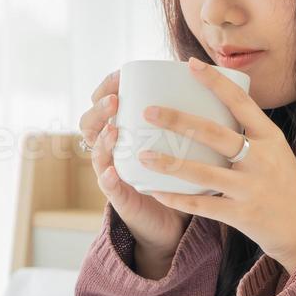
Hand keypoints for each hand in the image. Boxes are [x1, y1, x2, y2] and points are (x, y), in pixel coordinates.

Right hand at [77, 69, 187, 264]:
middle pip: (90, 125)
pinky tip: (113, 172)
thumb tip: (205, 76)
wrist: (171, 220)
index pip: (103, 104)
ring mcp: (113, 175)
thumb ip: (183, 116)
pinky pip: (110, 188)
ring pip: (98, 154)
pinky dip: (109, 179)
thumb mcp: (175, 142)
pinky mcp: (120, 199)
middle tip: (114, 100)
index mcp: (123, 134)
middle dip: (99, 110)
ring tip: (113, 130)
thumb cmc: (175, 175)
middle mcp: (112, 152)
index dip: (106, 88)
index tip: (119, 75)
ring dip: (103, 140)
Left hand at [137, 57, 295, 275]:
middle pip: (214, 134)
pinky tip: (156, 192)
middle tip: (150, 112)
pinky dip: (177, 199)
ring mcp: (250, 188)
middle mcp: (261, 159)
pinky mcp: (241, 214)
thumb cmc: (286, 186)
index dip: (215, 82)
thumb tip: (210, 112)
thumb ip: (249, 135)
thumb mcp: (277, 152)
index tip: (191, 64)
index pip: (241, 102)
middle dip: (179, 121)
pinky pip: (202, 205)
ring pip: (202, 173)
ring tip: (144, 155)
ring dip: (169, 163)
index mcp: (271, 138)